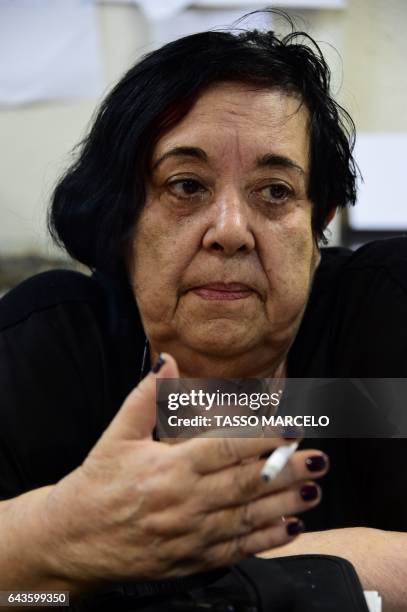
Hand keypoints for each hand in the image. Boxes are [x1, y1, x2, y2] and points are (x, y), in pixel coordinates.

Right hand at [41, 354, 327, 585]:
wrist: (72, 538)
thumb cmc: (96, 483)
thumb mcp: (117, 435)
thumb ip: (146, 398)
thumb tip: (166, 360)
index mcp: (169, 467)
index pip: (226, 449)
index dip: (262, 438)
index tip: (290, 428)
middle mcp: (185, 502)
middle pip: (246, 483)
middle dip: (286, 470)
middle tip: (318, 457)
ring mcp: (191, 535)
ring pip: (248, 517)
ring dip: (285, 504)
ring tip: (315, 489)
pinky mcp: (191, 559)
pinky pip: (236, 549)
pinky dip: (266, 539)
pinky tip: (290, 528)